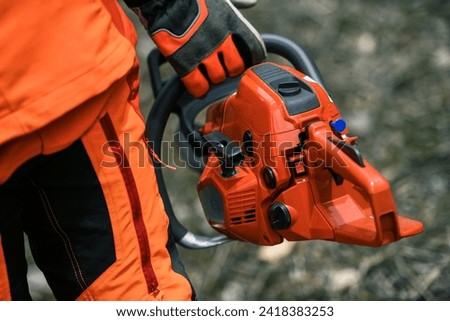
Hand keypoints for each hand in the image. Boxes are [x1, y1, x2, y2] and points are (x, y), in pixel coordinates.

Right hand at [134, 0, 265, 96]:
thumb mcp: (219, 0)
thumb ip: (237, 4)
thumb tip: (252, 3)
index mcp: (232, 23)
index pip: (253, 50)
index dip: (250, 58)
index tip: (245, 60)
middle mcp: (220, 40)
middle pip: (235, 68)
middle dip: (230, 70)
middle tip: (223, 67)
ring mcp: (203, 53)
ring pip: (217, 78)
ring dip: (213, 78)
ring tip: (207, 72)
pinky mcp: (184, 63)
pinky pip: (198, 86)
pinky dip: (200, 90)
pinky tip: (199, 88)